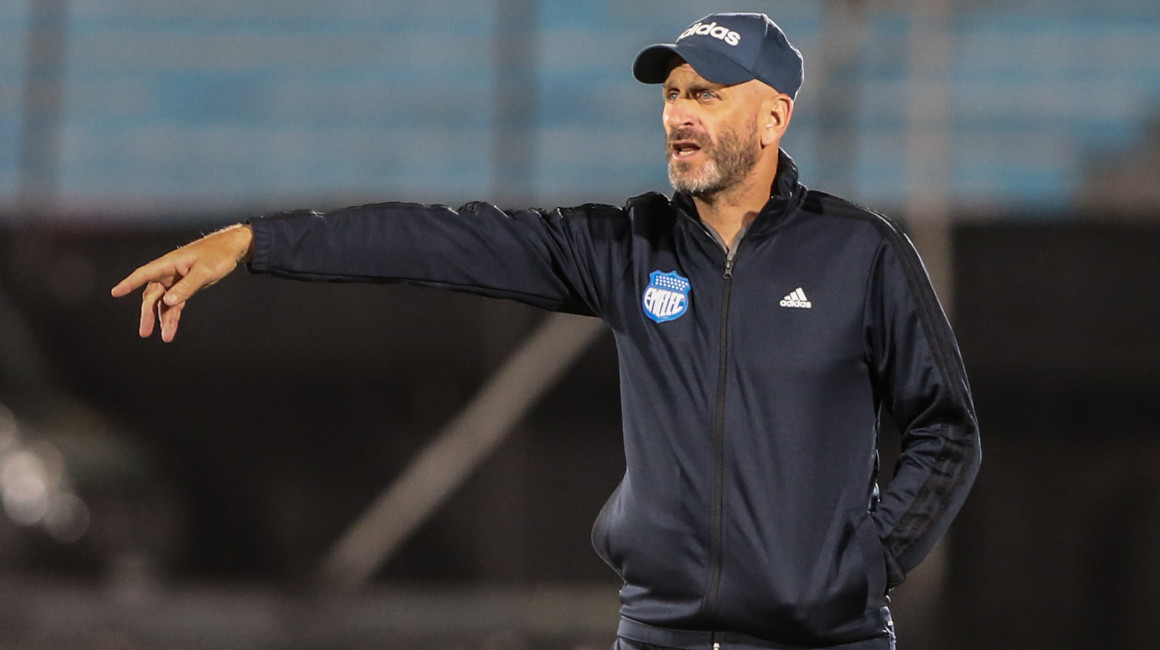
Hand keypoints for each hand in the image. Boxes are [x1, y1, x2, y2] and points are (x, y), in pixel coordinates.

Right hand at [111, 224, 253, 341]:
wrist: (231, 250)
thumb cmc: (217, 255)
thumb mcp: (204, 271)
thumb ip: (186, 286)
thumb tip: (168, 301)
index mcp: (169, 264)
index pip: (144, 274)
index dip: (129, 283)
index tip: (115, 293)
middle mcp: (168, 273)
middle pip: (152, 295)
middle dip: (148, 314)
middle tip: (144, 332)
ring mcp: (175, 281)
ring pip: (163, 303)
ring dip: (162, 319)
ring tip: (165, 337)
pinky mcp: (184, 288)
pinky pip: (175, 305)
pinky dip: (173, 317)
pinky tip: (170, 331)